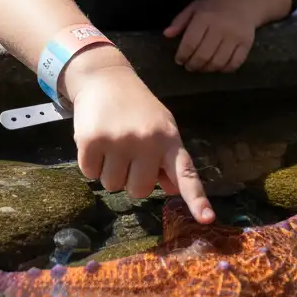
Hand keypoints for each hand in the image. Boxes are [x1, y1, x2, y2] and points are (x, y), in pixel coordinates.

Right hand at [67, 60, 214, 222]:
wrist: (105, 77)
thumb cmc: (137, 108)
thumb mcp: (161, 128)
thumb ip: (168, 159)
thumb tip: (174, 189)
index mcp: (169, 140)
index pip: (186, 174)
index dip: (196, 199)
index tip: (206, 219)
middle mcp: (147, 141)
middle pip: (139, 191)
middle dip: (131, 179)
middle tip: (128, 155)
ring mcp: (119, 141)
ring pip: (113, 186)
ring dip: (109, 172)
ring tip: (111, 145)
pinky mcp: (92, 140)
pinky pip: (90, 174)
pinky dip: (91, 165)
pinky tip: (96, 142)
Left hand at [163, 0, 258, 72]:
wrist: (246, 1)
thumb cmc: (216, 5)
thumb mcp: (195, 7)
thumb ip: (180, 21)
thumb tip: (167, 35)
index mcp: (205, 17)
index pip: (190, 43)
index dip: (182, 56)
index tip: (179, 60)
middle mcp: (220, 27)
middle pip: (203, 56)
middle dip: (193, 65)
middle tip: (189, 66)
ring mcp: (235, 37)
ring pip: (218, 62)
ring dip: (207, 69)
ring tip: (202, 67)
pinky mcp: (246, 44)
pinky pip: (234, 64)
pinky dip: (224, 69)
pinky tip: (217, 66)